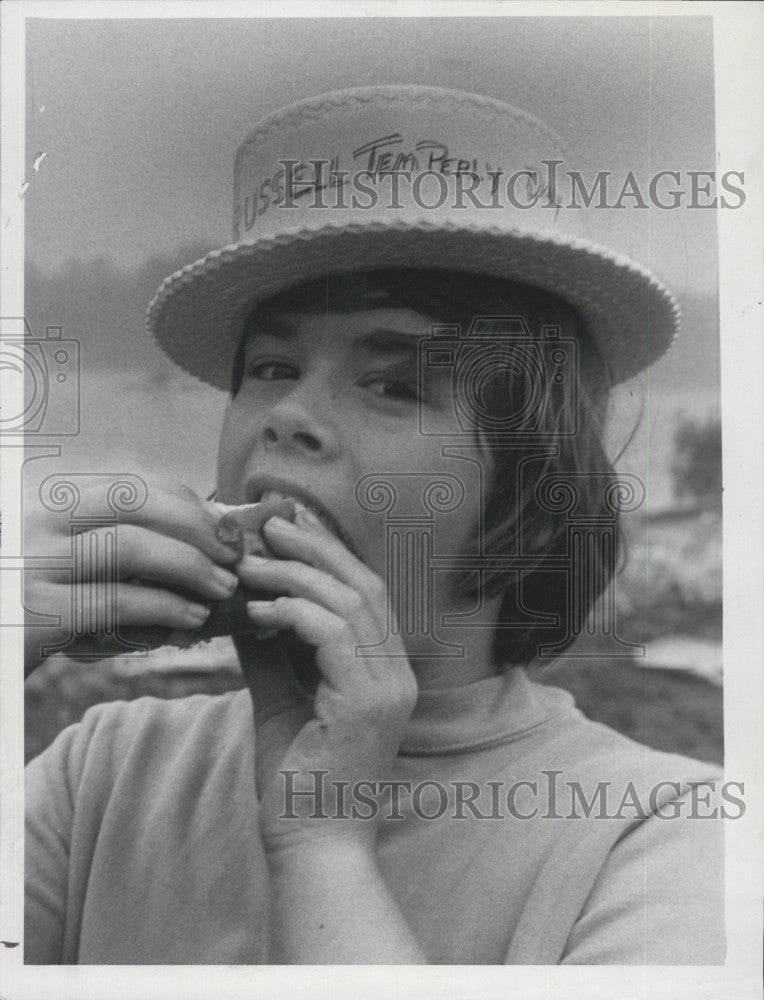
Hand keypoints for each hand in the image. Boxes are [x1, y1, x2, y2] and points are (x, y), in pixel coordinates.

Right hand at [23, 479, 240, 673]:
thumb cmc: (22, 602)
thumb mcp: (57, 558)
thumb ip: (109, 543)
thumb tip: (199, 538)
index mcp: (44, 499)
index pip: (128, 483)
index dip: (186, 501)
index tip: (222, 525)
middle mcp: (33, 520)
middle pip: (135, 502)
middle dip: (198, 526)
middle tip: (233, 555)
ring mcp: (30, 564)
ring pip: (130, 547)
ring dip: (191, 566)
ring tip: (221, 588)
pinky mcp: (33, 615)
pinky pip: (116, 602)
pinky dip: (165, 608)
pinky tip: (191, 620)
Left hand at [235, 507, 418, 854]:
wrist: (312, 848)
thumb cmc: (297, 782)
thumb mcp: (279, 701)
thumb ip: (268, 653)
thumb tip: (243, 606)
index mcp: (384, 671)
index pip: (366, 593)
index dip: (330, 554)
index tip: (288, 530)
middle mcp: (396, 673)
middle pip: (364, 585)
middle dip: (316, 549)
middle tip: (270, 526)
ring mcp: (388, 687)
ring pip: (350, 602)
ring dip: (297, 575)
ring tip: (251, 565)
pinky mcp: (366, 703)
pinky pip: (334, 634)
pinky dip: (295, 612)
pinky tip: (259, 611)